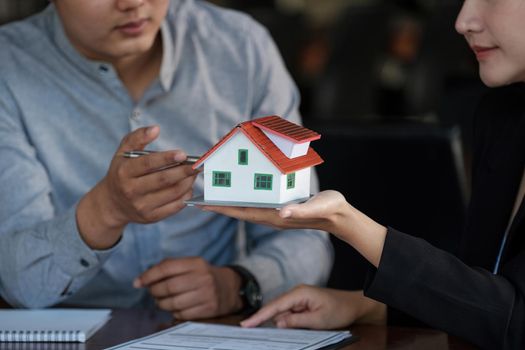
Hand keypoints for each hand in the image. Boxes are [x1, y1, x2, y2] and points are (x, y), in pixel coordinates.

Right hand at [77, 125, 199, 248]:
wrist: (112, 204)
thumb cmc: (122, 173)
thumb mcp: (123, 153)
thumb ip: (137, 138)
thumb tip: (156, 129)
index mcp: (124, 172)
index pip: (148, 164)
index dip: (167, 158)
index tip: (183, 154)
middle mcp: (131, 191)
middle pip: (163, 180)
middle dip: (184, 171)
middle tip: (198, 164)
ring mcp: (141, 206)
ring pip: (172, 193)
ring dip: (188, 182)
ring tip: (194, 172)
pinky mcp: (151, 217)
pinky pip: (174, 207)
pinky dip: (185, 195)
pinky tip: (188, 186)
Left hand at [134, 257, 243, 319]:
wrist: (228, 287)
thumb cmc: (201, 275)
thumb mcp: (190, 265)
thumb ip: (168, 268)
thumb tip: (141, 280)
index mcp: (196, 263)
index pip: (167, 267)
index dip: (149, 275)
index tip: (138, 282)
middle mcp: (203, 277)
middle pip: (168, 287)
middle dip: (154, 292)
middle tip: (152, 293)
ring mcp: (207, 294)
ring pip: (173, 303)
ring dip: (162, 304)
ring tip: (162, 301)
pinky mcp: (209, 308)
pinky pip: (182, 314)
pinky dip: (174, 313)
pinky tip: (175, 308)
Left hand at [202, 190, 386, 266]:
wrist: (340, 216)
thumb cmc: (329, 210)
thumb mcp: (315, 207)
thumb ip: (299, 211)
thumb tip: (282, 213)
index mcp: (275, 216)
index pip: (242, 212)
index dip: (221, 208)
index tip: (202, 204)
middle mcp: (272, 216)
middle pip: (239, 211)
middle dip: (220, 205)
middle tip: (199, 197)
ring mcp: (276, 213)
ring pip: (247, 207)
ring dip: (230, 202)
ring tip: (215, 194)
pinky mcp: (281, 208)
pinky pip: (257, 202)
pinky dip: (245, 197)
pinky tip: (240, 192)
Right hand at [241, 285, 385, 329]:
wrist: (354, 305)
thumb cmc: (339, 310)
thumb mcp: (319, 319)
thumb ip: (297, 321)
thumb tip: (277, 323)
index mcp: (299, 293)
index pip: (275, 306)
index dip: (259, 315)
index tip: (246, 324)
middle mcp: (296, 293)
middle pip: (274, 308)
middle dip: (262, 319)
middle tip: (247, 329)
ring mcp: (298, 299)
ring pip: (281, 313)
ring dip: (277, 322)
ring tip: (265, 329)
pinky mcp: (301, 305)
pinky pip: (288, 314)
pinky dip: (284, 322)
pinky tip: (281, 329)